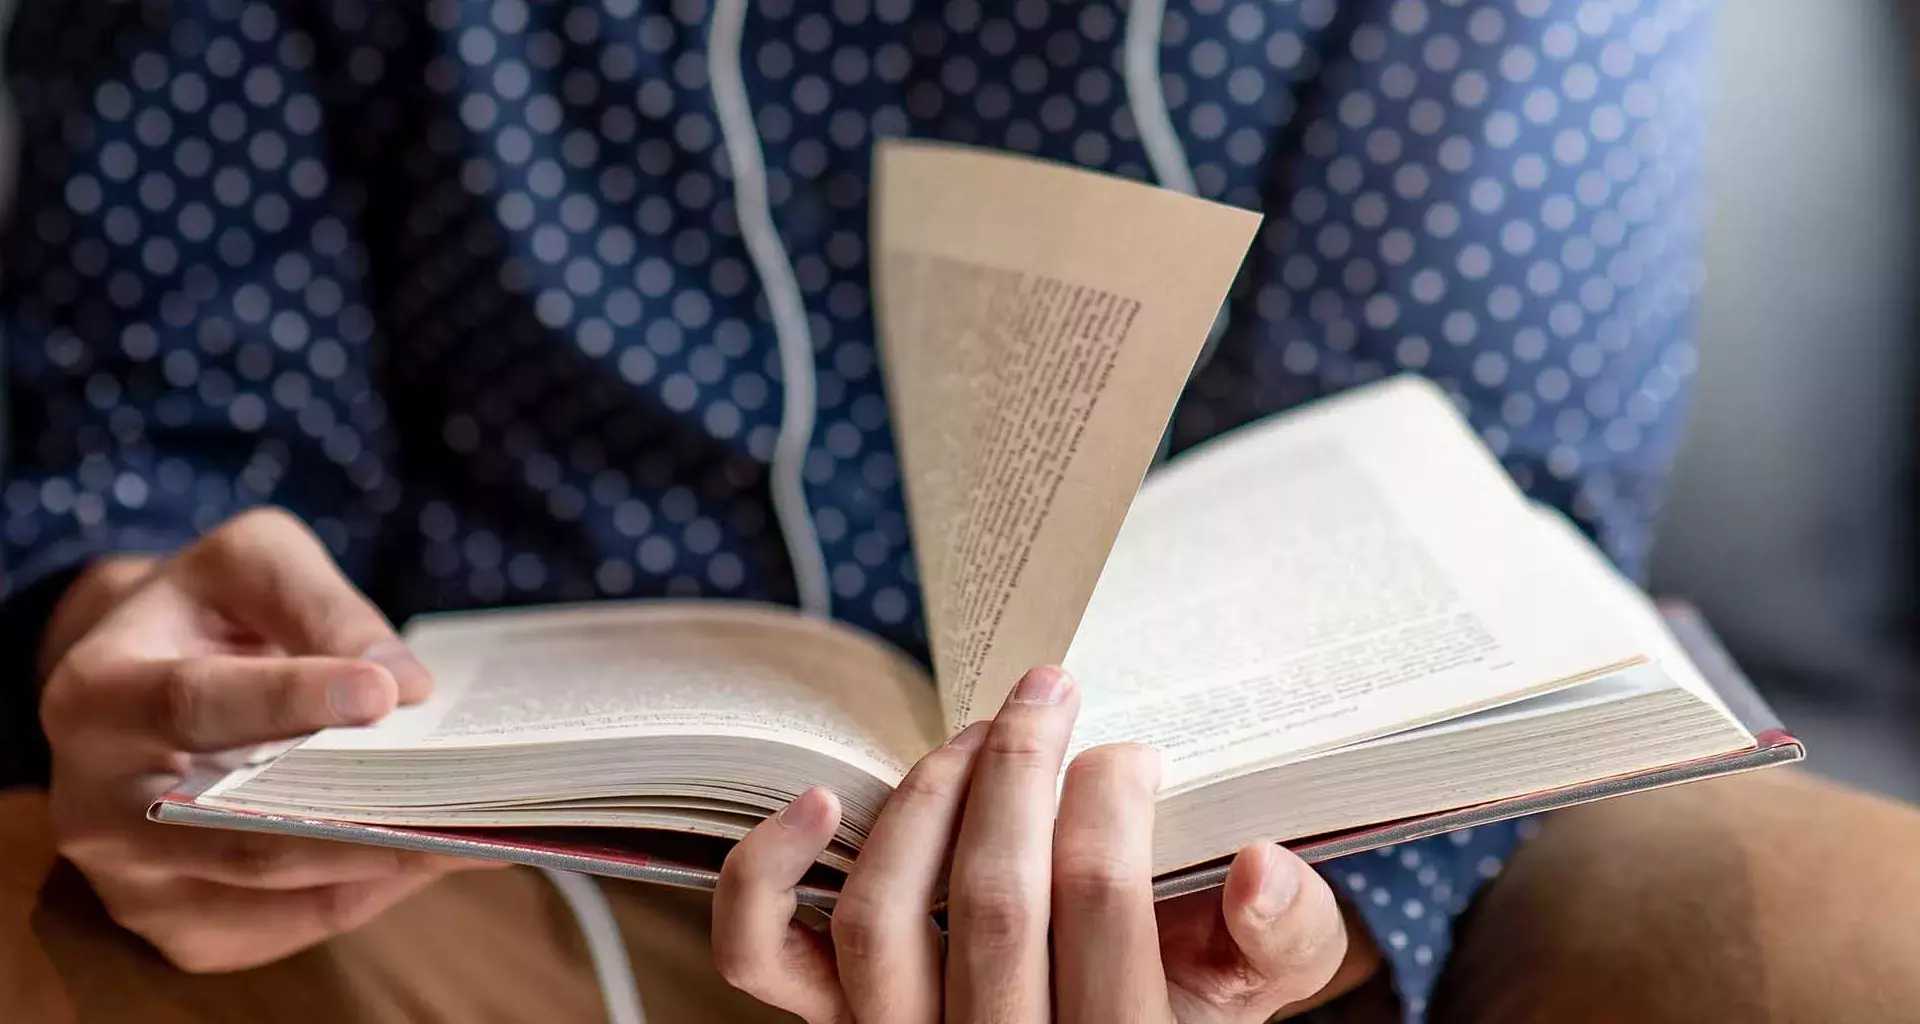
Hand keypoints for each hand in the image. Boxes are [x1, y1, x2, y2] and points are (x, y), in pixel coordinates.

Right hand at [40, 507, 492, 971]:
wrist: (142, 679)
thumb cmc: (205, 611)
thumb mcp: (250, 563)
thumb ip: (320, 605)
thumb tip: (406, 683)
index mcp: (96, 696)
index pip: (192, 704)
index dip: (290, 700)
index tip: (386, 693)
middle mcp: (95, 805)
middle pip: (236, 828)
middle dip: (358, 810)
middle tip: (463, 788)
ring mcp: (135, 882)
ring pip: (275, 886)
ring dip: (384, 858)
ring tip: (480, 823)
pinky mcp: (184, 929)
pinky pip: (293, 920)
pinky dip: (373, 888)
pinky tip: (442, 849)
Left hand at [712, 665, 1360, 1021]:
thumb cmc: (1183, 1004)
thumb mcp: (1255, 988)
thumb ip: (1281, 937)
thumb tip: (1258, 863)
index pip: (1099, 904)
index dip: (1111, 802)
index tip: (1130, 753)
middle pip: (994, 900)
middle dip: (1022, 769)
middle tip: (1050, 693)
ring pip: (882, 917)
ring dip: (925, 802)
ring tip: (973, 738)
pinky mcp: (831, 1022)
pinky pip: (763, 957)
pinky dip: (769, 873)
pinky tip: (820, 801)